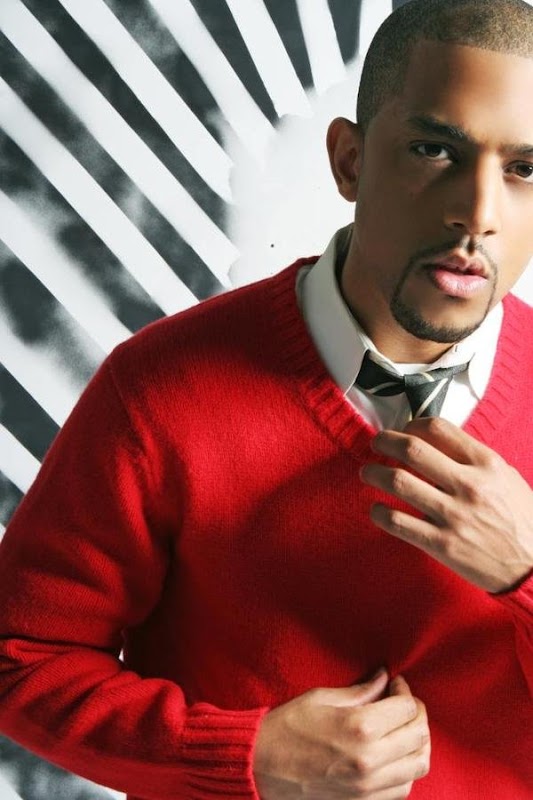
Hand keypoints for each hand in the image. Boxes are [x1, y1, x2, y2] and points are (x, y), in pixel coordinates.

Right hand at [253, 671, 429, 798]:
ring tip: (403, 730)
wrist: (260, 767)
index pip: (407, 709)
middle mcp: (370, 760)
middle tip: (404, 704)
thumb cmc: (287, 727)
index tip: (395, 685)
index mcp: (360, 728)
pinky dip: (406, 770)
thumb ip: (361, 691)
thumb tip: (384, 678)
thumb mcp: (322, 698)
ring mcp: (368, 788)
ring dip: (417, 744)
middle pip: (420, 737)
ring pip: (418, 766)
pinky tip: (393, 755)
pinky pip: (402, 789)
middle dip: (417, 715)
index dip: (405, 691)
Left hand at [359, 417, 532, 592]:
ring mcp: (453, 515)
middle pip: (412, 450)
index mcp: (486, 464)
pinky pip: (398, 522)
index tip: (403, 430)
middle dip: (385, 441)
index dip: (412, 425)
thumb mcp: (506, 478)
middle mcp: (468, 485)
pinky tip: (376, 509)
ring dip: (374, 473)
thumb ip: (473, 459)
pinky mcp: (442, 544)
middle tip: (375, 443)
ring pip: (398, 482)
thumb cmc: (521, 519)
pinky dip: (379, 512)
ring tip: (367, 473)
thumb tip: (436, 443)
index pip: (438, 428)